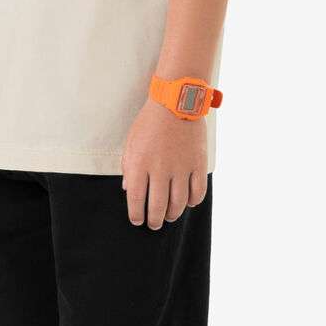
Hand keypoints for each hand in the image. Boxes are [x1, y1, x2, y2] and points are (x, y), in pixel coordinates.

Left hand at [120, 99, 208, 228]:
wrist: (175, 101)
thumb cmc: (149, 121)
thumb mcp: (130, 141)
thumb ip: (128, 166)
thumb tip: (127, 189)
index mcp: (139, 163)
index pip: (136, 199)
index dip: (136, 214)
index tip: (137, 220)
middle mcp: (160, 169)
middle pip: (157, 206)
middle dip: (154, 220)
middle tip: (153, 224)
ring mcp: (181, 167)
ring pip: (178, 203)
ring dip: (172, 214)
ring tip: (169, 216)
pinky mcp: (198, 164)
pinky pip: (198, 191)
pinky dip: (193, 201)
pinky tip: (188, 202)